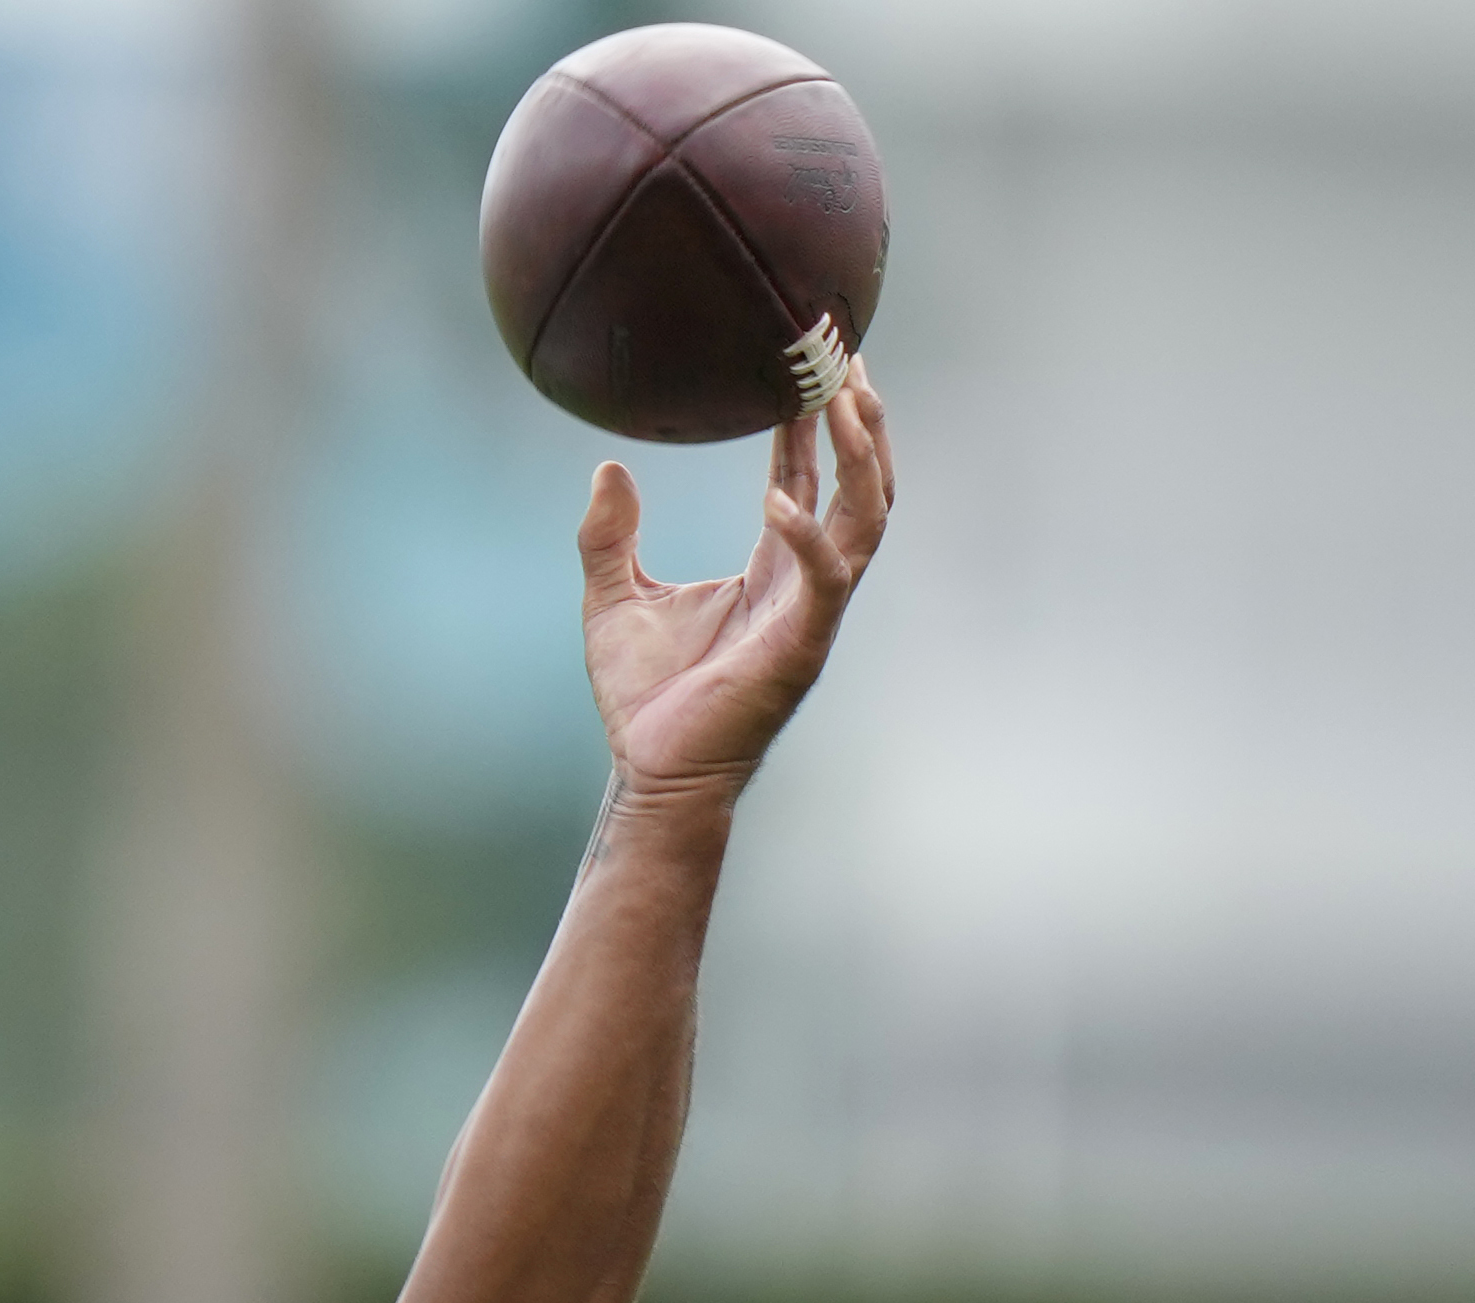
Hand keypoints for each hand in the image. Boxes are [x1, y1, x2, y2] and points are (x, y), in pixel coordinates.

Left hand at [578, 368, 891, 808]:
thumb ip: (608, 535)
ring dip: (863, 457)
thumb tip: (607, 467)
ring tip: (846, 398)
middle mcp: (806, 582)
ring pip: (866, 519)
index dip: (812, 422)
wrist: (651, 774)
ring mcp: (812, 614)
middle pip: (860, 485)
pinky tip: (778, 499)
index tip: (810, 362)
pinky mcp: (801, 647)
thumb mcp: (611, 597)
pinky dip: (807, 537)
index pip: (806, 478)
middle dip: (864, 421)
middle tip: (848, 355)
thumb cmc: (643, 699)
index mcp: (773, 568)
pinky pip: (825, 580)